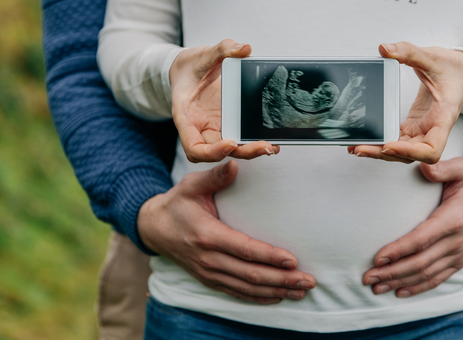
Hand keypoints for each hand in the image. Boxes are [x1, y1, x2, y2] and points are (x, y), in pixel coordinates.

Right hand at [138, 161, 315, 303]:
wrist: (154, 227)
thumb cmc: (178, 204)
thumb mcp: (191, 186)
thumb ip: (214, 176)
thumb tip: (234, 164)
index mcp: (208, 235)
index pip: (244, 249)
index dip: (269, 256)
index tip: (292, 260)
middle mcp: (209, 259)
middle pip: (251, 274)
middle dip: (282, 279)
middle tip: (308, 280)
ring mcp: (209, 272)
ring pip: (247, 288)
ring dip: (276, 291)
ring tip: (300, 290)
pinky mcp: (210, 279)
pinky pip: (237, 293)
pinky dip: (259, 298)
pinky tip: (278, 297)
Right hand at [170, 39, 278, 161]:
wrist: (189, 70)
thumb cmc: (191, 66)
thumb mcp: (203, 54)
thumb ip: (223, 49)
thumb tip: (244, 48)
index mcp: (185, 116)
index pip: (193, 146)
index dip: (211, 151)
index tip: (231, 142)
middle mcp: (198, 128)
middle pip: (216, 152)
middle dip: (242, 152)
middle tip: (264, 147)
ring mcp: (212, 129)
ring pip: (230, 150)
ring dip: (250, 151)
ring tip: (271, 146)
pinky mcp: (225, 126)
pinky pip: (238, 138)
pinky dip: (252, 141)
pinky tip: (270, 138)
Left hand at [350, 42, 462, 163]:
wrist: (462, 72)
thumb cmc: (452, 67)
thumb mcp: (432, 56)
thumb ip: (409, 52)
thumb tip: (384, 48)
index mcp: (444, 116)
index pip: (432, 148)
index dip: (411, 152)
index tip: (389, 145)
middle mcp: (434, 129)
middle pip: (411, 154)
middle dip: (385, 154)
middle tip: (360, 148)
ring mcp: (423, 130)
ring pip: (403, 151)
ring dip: (380, 152)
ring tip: (356, 147)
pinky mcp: (414, 126)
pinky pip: (398, 140)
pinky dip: (383, 142)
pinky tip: (366, 140)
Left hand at [362, 157, 462, 297]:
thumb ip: (442, 169)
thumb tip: (423, 167)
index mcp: (454, 218)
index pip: (422, 238)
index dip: (400, 250)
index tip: (378, 257)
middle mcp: (456, 241)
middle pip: (420, 262)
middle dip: (392, 272)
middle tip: (367, 278)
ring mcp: (458, 254)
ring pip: (426, 274)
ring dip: (400, 282)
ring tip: (376, 287)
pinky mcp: (459, 261)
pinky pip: (437, 279)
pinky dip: (418, 287)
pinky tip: (399, 291)